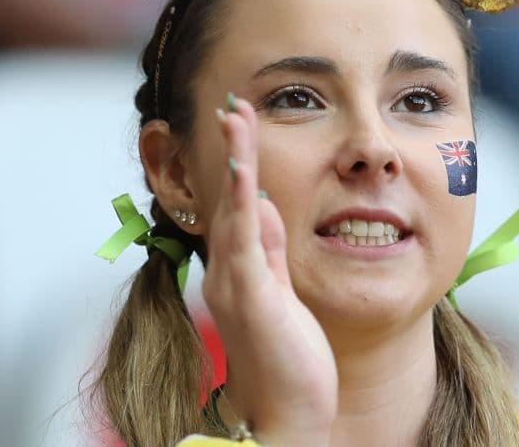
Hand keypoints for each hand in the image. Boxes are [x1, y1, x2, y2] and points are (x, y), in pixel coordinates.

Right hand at [203, 97, 335, 445]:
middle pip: (231, 196)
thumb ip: (272, 249)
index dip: (243, 160)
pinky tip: (250, 174)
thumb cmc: (289, 358)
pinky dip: (245, 204)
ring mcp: (235, 283)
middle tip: (235, 103)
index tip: (247, 121)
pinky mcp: (251, 297)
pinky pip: (245, 242)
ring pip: (234, 210)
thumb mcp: (284, 291)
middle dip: (234, 148)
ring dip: (236, 161)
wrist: (286, 415)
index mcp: (240, 268)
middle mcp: (229, 271)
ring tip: (236, 117)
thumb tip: (271, 204)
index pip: (242, 202)